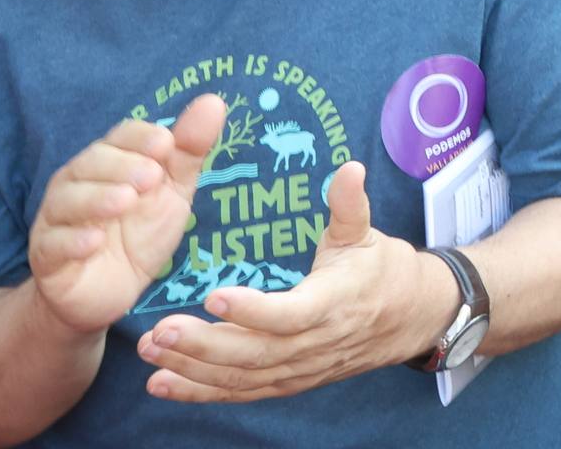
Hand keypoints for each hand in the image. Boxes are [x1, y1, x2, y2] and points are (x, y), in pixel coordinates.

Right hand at [28, 96, 226, 337]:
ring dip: (96, 198)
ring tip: (125, 201)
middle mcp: (77, 183)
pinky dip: (72, 241)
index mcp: (107, 162)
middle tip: (152, 177)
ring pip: (67, 200)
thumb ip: (189, 151)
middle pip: (91, 163)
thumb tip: (214, 101)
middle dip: (122, 166)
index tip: (166, 144)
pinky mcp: (47, 256)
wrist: (106, 294)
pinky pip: (53, 244)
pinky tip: (93, 242)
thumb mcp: (171, 193)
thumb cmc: (138, 234)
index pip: (119, 137)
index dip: (141, 138)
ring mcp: (57, 219)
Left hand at [138, 158, 440, 402]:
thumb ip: (351, 205)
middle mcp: (314, 344)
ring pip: (242, 377)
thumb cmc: (380, 270)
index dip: (253, 310)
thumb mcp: (367, 234)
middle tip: (159, 331)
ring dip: (194, 369)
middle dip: (204, 346)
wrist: (407, 319)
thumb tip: (350, 168)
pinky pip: (241, 392)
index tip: (214, 294)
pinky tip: (162, 383)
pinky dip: (200, 391)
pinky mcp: (287, 381)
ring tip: (152, 352)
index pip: (290, 315)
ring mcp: (299, 369)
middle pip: (255, 354)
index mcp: (333, 304)